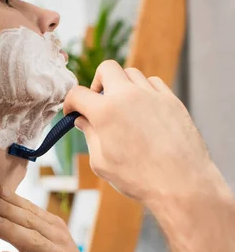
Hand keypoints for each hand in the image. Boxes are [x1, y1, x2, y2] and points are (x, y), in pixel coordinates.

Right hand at [64, 60, 212, 207]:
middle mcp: (128, 96)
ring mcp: (153, 95)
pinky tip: (143, 110)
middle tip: (98, 102)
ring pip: (131, 74)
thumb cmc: (139, 178)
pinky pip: (153, 83)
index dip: (70, 103)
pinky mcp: (171, 100)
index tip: (73, 112)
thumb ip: (90, 136)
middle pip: (106, 69)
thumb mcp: (102, 162)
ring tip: (123, 108)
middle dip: (97, 83)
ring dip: (121, 86)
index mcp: (106, 112)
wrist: (180, 183)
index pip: (78, 93)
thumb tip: (84, 121)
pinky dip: (143, 91)